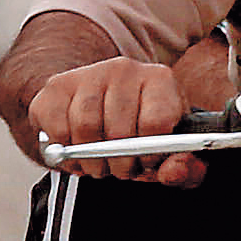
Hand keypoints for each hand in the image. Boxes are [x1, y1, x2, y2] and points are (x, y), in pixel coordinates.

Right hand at [26, 51, 205, 182]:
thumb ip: (184, 168)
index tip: (148, 162)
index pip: (157, 121)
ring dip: (92, 160)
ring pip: (85, 128)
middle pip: (119, 130)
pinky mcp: (56, 86)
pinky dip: (65, 151)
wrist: (100, 107)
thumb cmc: (141, 133)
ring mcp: (88, 74)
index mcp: (159, 79)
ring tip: (100, 163)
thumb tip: (174, 171)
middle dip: (120, 164)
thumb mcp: (170, 152)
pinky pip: (57, 129)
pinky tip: (76, 151)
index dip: (152, 154)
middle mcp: (124, 69)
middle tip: (121, 170)